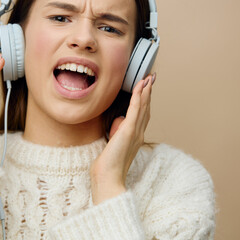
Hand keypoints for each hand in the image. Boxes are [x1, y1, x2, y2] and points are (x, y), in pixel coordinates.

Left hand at [90, 73, 155, 204]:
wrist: (109, 176)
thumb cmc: (109, 164)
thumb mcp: (114, 145)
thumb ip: (118, 134)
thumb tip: (118, 123)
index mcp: (135, 137)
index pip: (142, 115)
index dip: (145, 101)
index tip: (146, 89)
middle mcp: (139, 133)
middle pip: (146, 108)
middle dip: (148, 92)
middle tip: (151, 78)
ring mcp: (135, 131)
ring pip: (143, 106)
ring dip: (146, 91)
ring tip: (149, 78)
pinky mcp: (129, 130)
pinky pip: (136, 109)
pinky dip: (139, 96)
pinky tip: (141, 86)